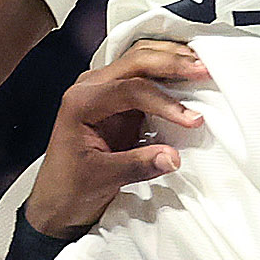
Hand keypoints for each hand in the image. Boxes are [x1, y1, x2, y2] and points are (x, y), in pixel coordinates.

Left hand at [25, 38, 207, 232]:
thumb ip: (138, 165)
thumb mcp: (102, 179)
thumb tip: (173, 156)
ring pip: (140, 58)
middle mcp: (90, 87)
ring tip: (201, 66)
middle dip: (172, 62)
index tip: (192, 119)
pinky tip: (186, 73)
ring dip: (171, 58)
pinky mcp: (118, 98)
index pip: (130, 89)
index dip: (164, 102)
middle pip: (136, 60)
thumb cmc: (69, 188)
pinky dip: (167, 70)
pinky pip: (144, 74)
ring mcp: (104, 89)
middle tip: (204, 70)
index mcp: (80, 102)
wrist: (56, 200)